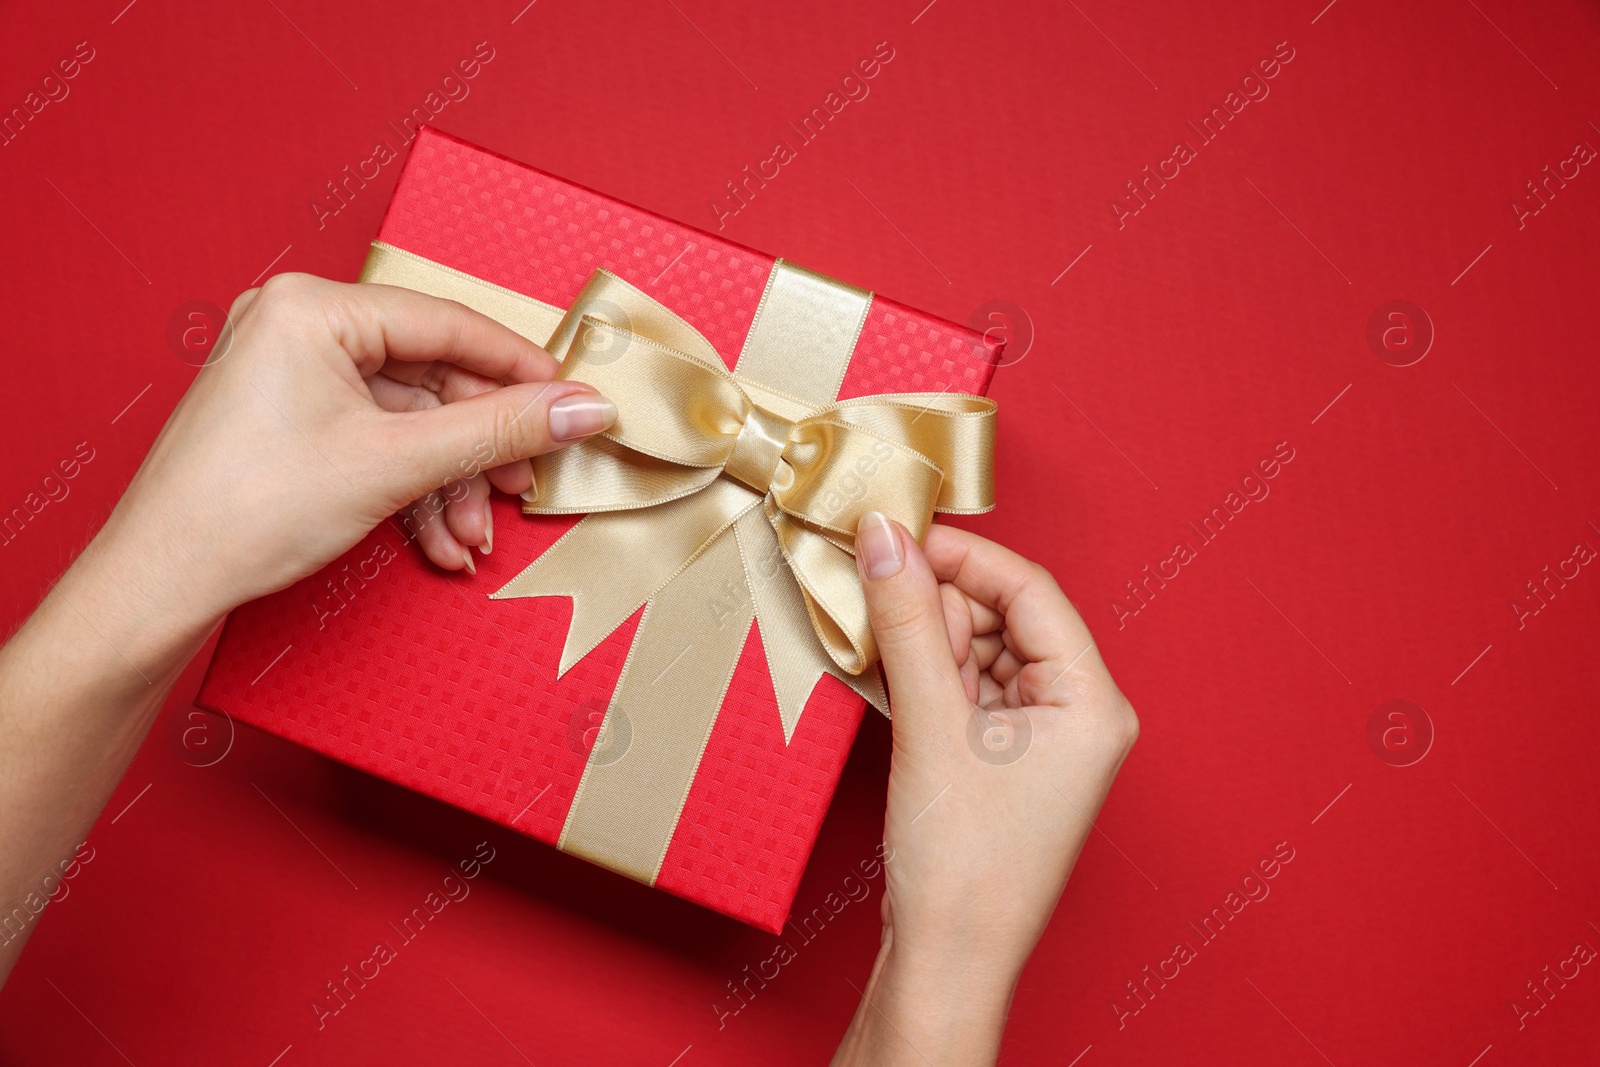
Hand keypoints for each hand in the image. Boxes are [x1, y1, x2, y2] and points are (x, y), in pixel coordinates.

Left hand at [97, 273, 615, 634]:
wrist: (162, 583)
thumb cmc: (247, 509)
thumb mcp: (397, 463)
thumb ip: (499, 430)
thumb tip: (583, 408)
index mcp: (314, 307)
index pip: (449, 325)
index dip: (520, 370)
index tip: (573, 404)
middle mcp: (298, 326)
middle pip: (431, 378)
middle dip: (478, 449)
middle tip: (523, 485)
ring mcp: (290, 373)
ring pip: (408, 421)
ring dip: (449, 484)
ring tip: (473, 535)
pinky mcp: (288, 419)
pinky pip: (375, 442)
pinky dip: (411, 490)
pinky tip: (437, 538)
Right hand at [833, 515, 1138, 1066]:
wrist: (948, 965)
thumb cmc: (965, 867)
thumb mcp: (931, 725)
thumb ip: (907, 620)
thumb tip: (884, 537)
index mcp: (1092, 702)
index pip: (1031, 591)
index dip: (961, 555)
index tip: (897, 533)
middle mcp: (1078, 715)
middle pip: (1003, 618)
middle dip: (935, 600)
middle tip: (868, 581)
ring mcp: (1040, 742)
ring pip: (978, 652)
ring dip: (923, 638)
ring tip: (868, 632)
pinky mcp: (1002, 763)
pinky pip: (963, 692)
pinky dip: (922, 675)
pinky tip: (880, 665)